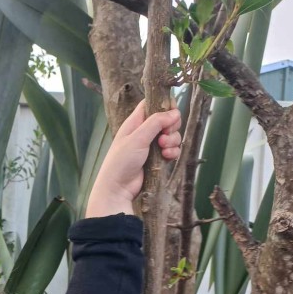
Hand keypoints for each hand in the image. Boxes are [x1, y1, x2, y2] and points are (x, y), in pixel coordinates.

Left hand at [85, 101, 181, 217]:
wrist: (117, 189)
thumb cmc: (121, 161)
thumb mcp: (137, 138)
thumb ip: (156, 122)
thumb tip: (175, 112)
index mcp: (135, 122)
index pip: (152, 104)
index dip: (164, 104)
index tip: (171, 111)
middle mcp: (144, 132)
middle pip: (167, 119)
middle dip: (171, 126)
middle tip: (164, 135)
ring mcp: (151, 146)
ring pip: (171, 135)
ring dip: (172, 140)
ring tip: (163, 149)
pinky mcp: (157, 159)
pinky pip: (172, 150)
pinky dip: (172, 152)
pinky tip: (167, 157)